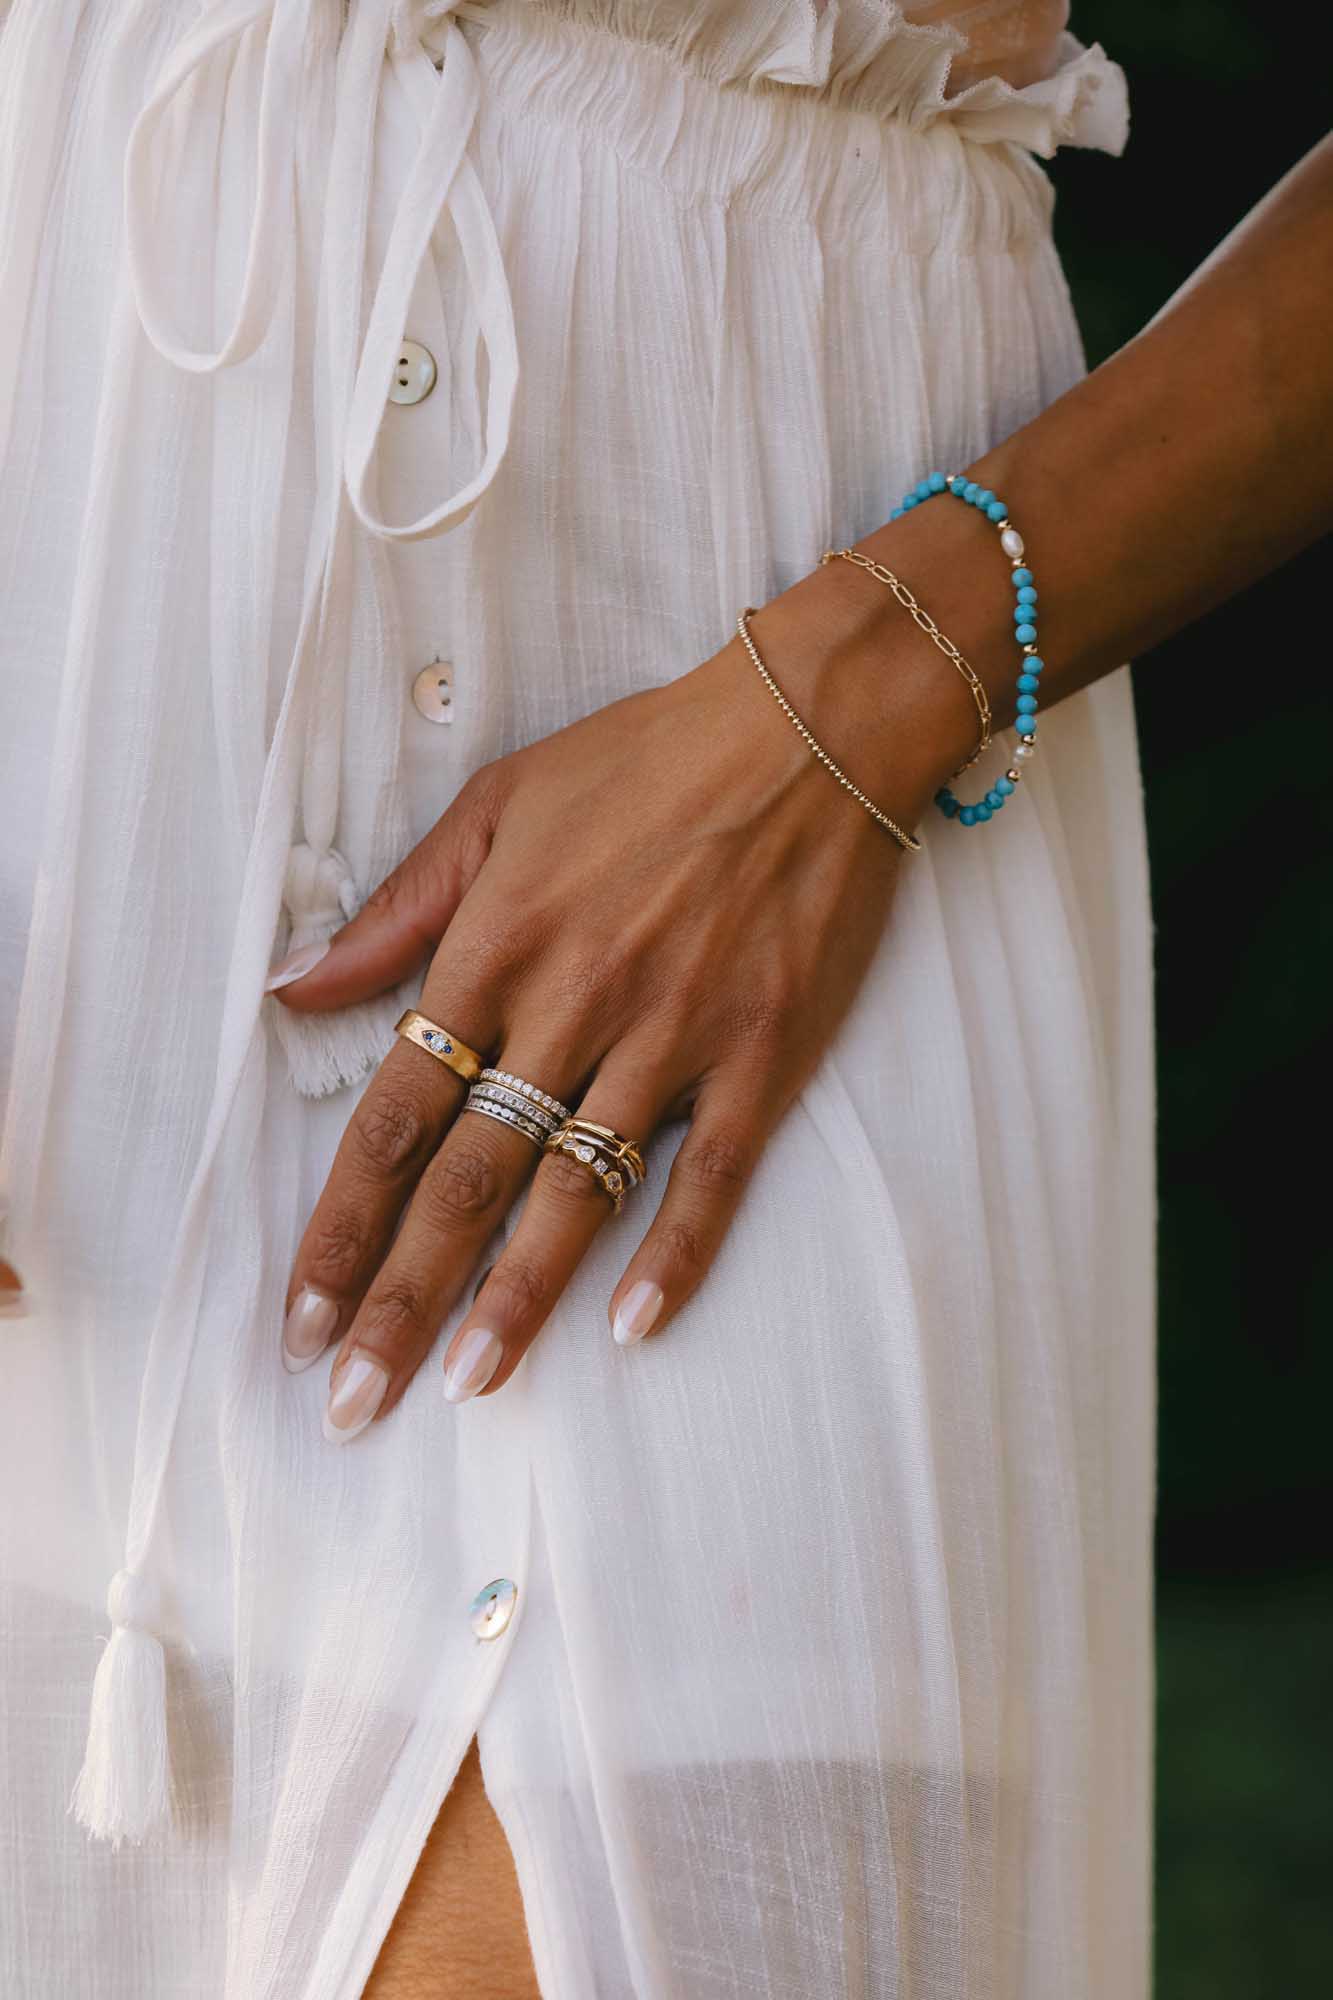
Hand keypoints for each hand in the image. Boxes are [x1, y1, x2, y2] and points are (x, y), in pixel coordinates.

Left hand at [273, 580, 955, 1436]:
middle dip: (401, 1300)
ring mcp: (674, 1037)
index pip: (397, 1114)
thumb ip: (397, 908)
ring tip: (466, 1387)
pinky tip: (635, 1328)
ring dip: (517, 1300)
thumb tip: (294, 986)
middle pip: (469, 1180)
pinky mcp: (763, 1054)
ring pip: (578, 1194)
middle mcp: (575, 1005)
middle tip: (352, 1401)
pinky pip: (714, 1175)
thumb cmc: (646, 758)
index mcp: (497, 946)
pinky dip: (678, 1254)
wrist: (811, 730)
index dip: (342, 1224)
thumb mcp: (496, 803)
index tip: (301, 1313)